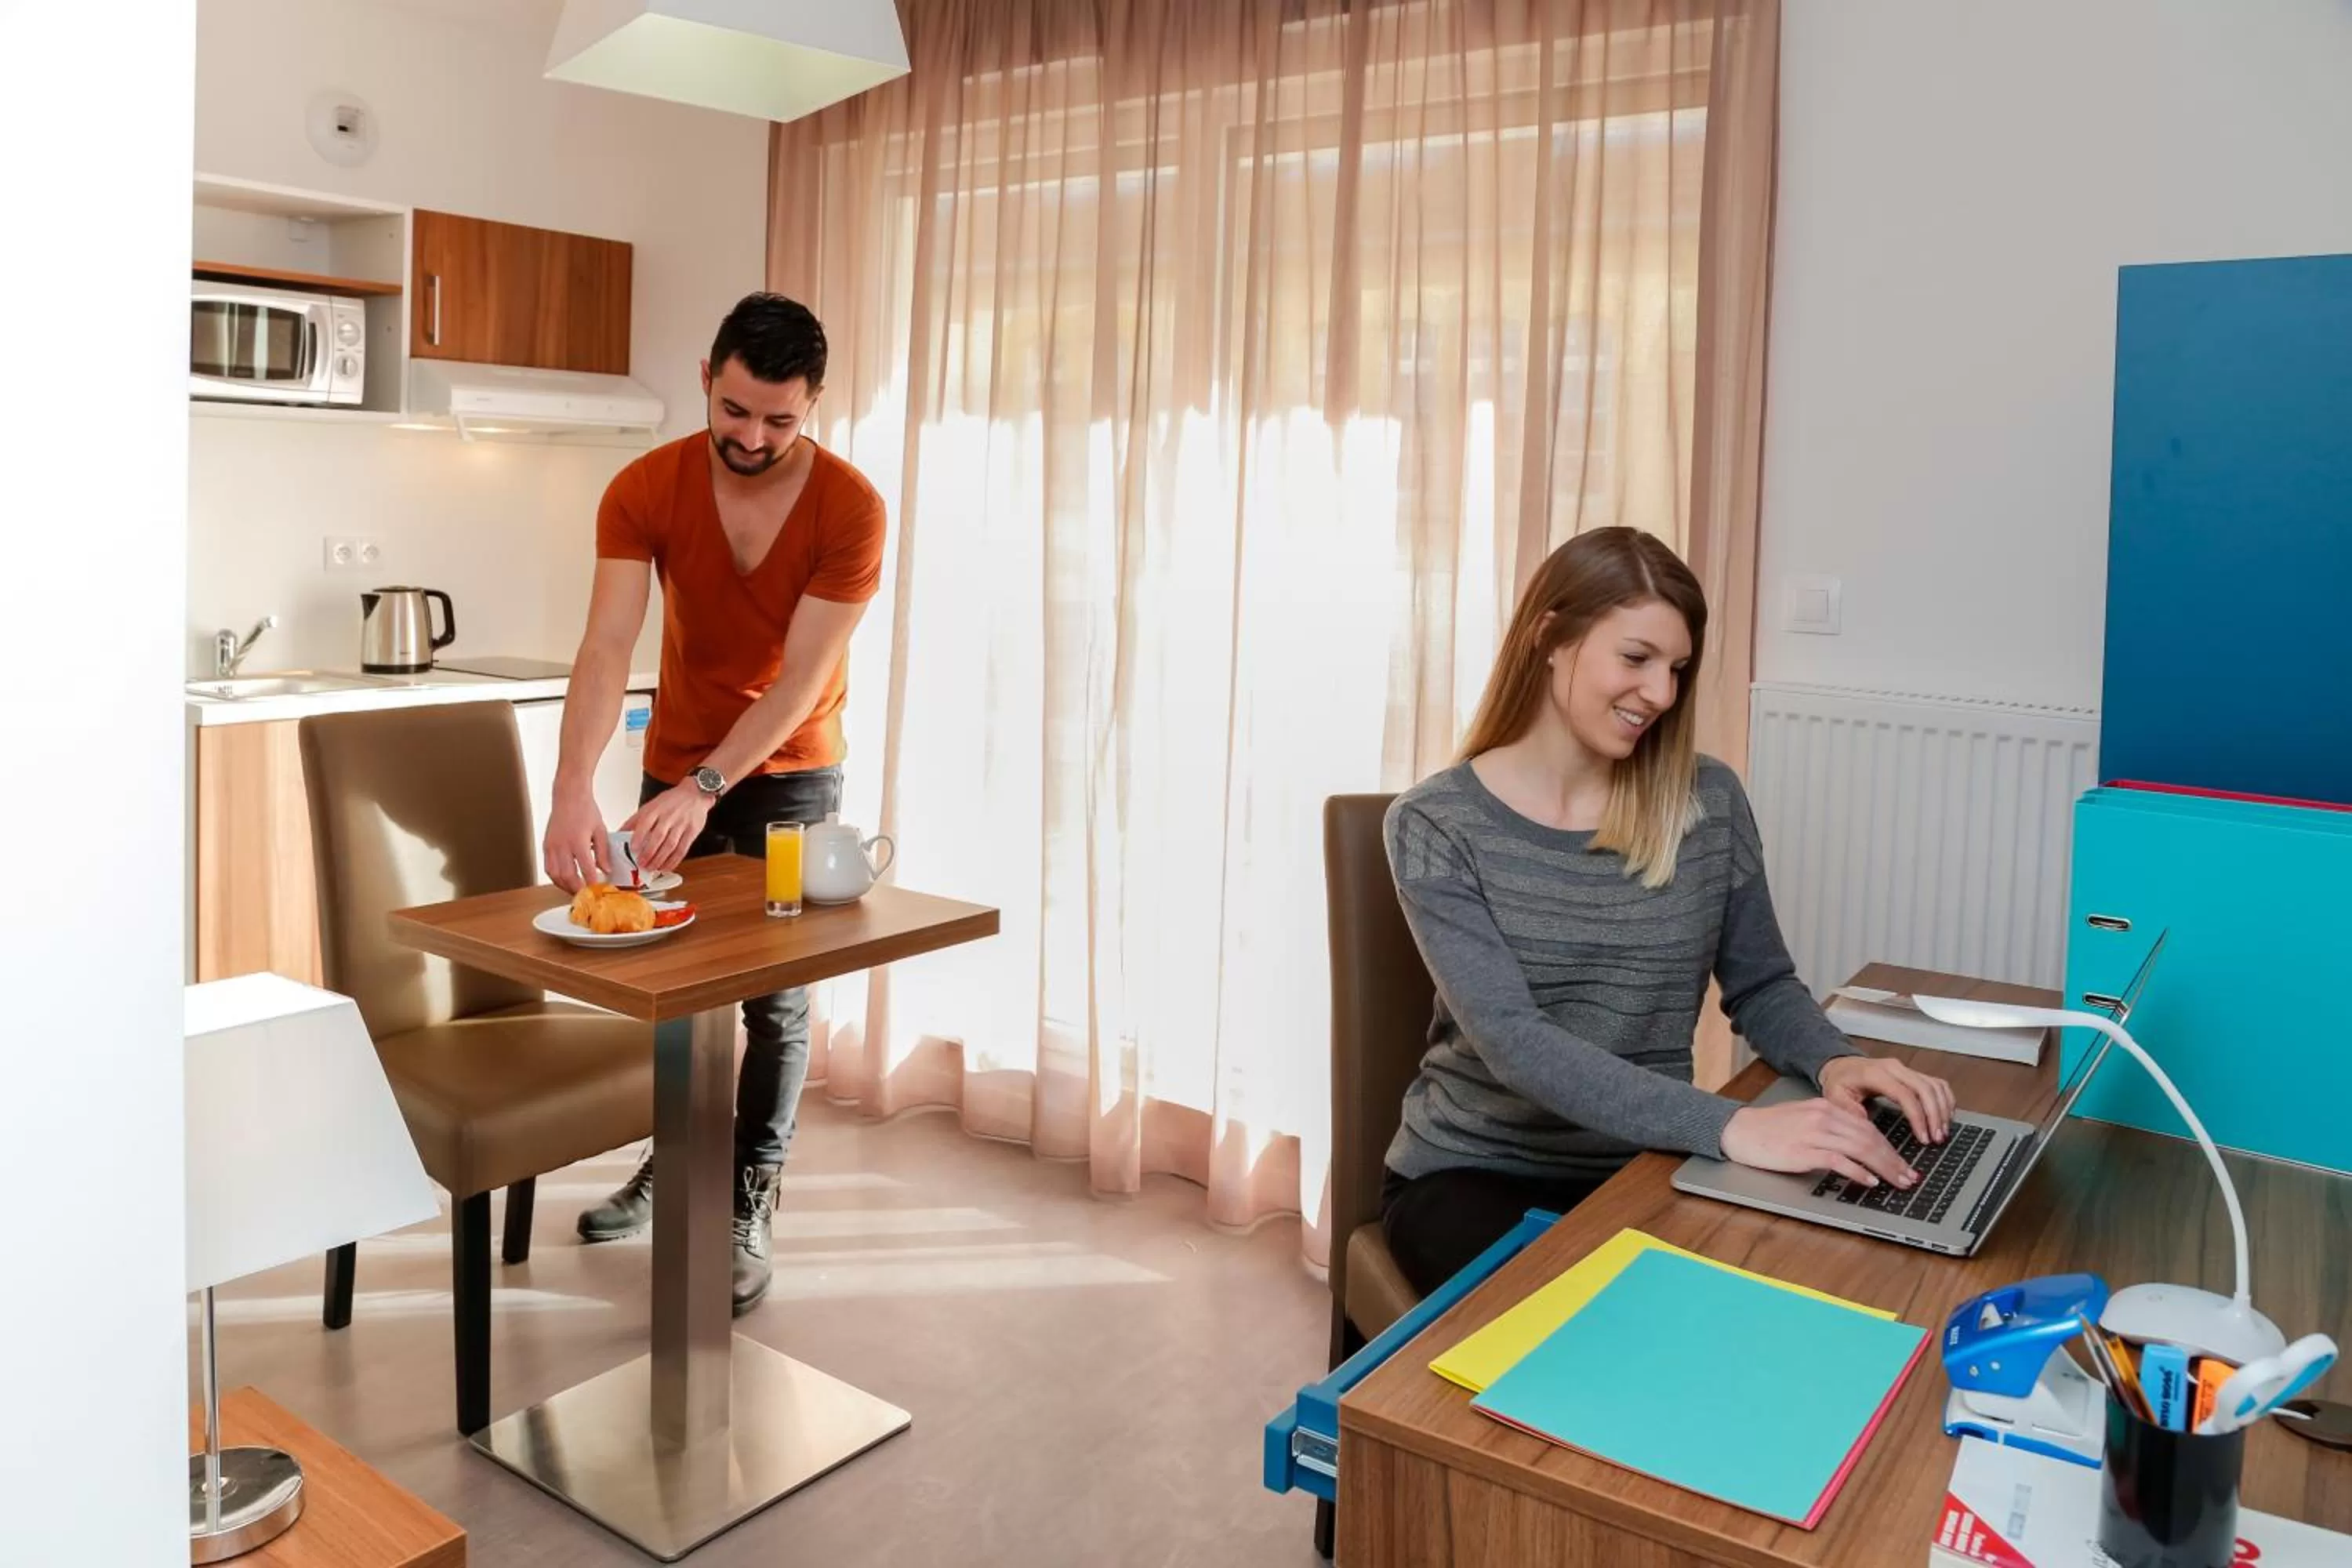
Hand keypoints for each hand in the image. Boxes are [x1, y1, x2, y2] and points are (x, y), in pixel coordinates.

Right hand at [542, 788, 611, 892]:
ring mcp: (552, 846)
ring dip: (564, 885)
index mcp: (578, 842)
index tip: (597, 890)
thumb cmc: (585, 810)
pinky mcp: (546, 845)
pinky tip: (563, 880)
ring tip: (575, 890)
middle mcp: (562, 845)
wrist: (569, 795)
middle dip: (577, 888)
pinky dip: (555, 877)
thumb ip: (603, 852)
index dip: (591, 882)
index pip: (585, 869)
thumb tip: (606, 869)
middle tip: (586, 894)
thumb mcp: (600, 830)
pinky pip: (548, 867)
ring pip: (554, 874)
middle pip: (567, 876)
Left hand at [620, 783, 712, 874]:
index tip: (633, 848)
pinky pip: (682, 849)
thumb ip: (636, 819)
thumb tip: (620, 832)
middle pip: (658, 837)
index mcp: (656, 809)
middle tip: (641, 863)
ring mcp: (681, 825)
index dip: (639, 836)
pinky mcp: (692, 832)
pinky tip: (667, 866)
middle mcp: (669, 816)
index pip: (646, 823)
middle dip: (649, 853)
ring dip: (660, 859)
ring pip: (670, 845)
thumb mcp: (651, 805)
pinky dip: (674, 861)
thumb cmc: (672, 800)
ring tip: (652, 867)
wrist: (695, 793)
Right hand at [1721, 1095, 1919, 1190]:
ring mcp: (1814, 1133)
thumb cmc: (1769, 1128)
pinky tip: (1869, 1181)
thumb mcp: (1804, 1118)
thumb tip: (1858, 1145)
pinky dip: (1858, 1172)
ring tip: (1898, 1182)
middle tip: (1909, 1177)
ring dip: (1884, 1167)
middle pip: (1870, 1138)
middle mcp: (1824, 1117)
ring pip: (1861, 1148)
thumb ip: (1831, 1126)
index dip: (1890, 1148)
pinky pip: (1839, 1160)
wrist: (1739, 1130)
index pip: (1869, 1128)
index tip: (1903, 1164)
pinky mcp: (1803, 1150)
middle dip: (1894, 1160)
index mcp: (1827, 1107)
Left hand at [1819, 1054, 1954, 1145]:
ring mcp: (1905, 1069)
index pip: (1905, 1095)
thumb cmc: (1839, 1083)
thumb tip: (1868, 1131)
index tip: (1923, 1138)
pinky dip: (1945, 1099)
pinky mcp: (1912, 1073)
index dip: (1917, 1117)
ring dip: (1943, 1109)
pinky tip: (1946, 1116)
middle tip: (1938, 1138)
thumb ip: (1850, 1113)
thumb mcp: (1835, 1098)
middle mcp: (1894, 1068)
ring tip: (1943, 1132)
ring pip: (1935, 1085)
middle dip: (1935, 1115)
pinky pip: (1936, 1083)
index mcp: (1875, 1074)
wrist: (1841, 1067)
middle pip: (1925, 1089)